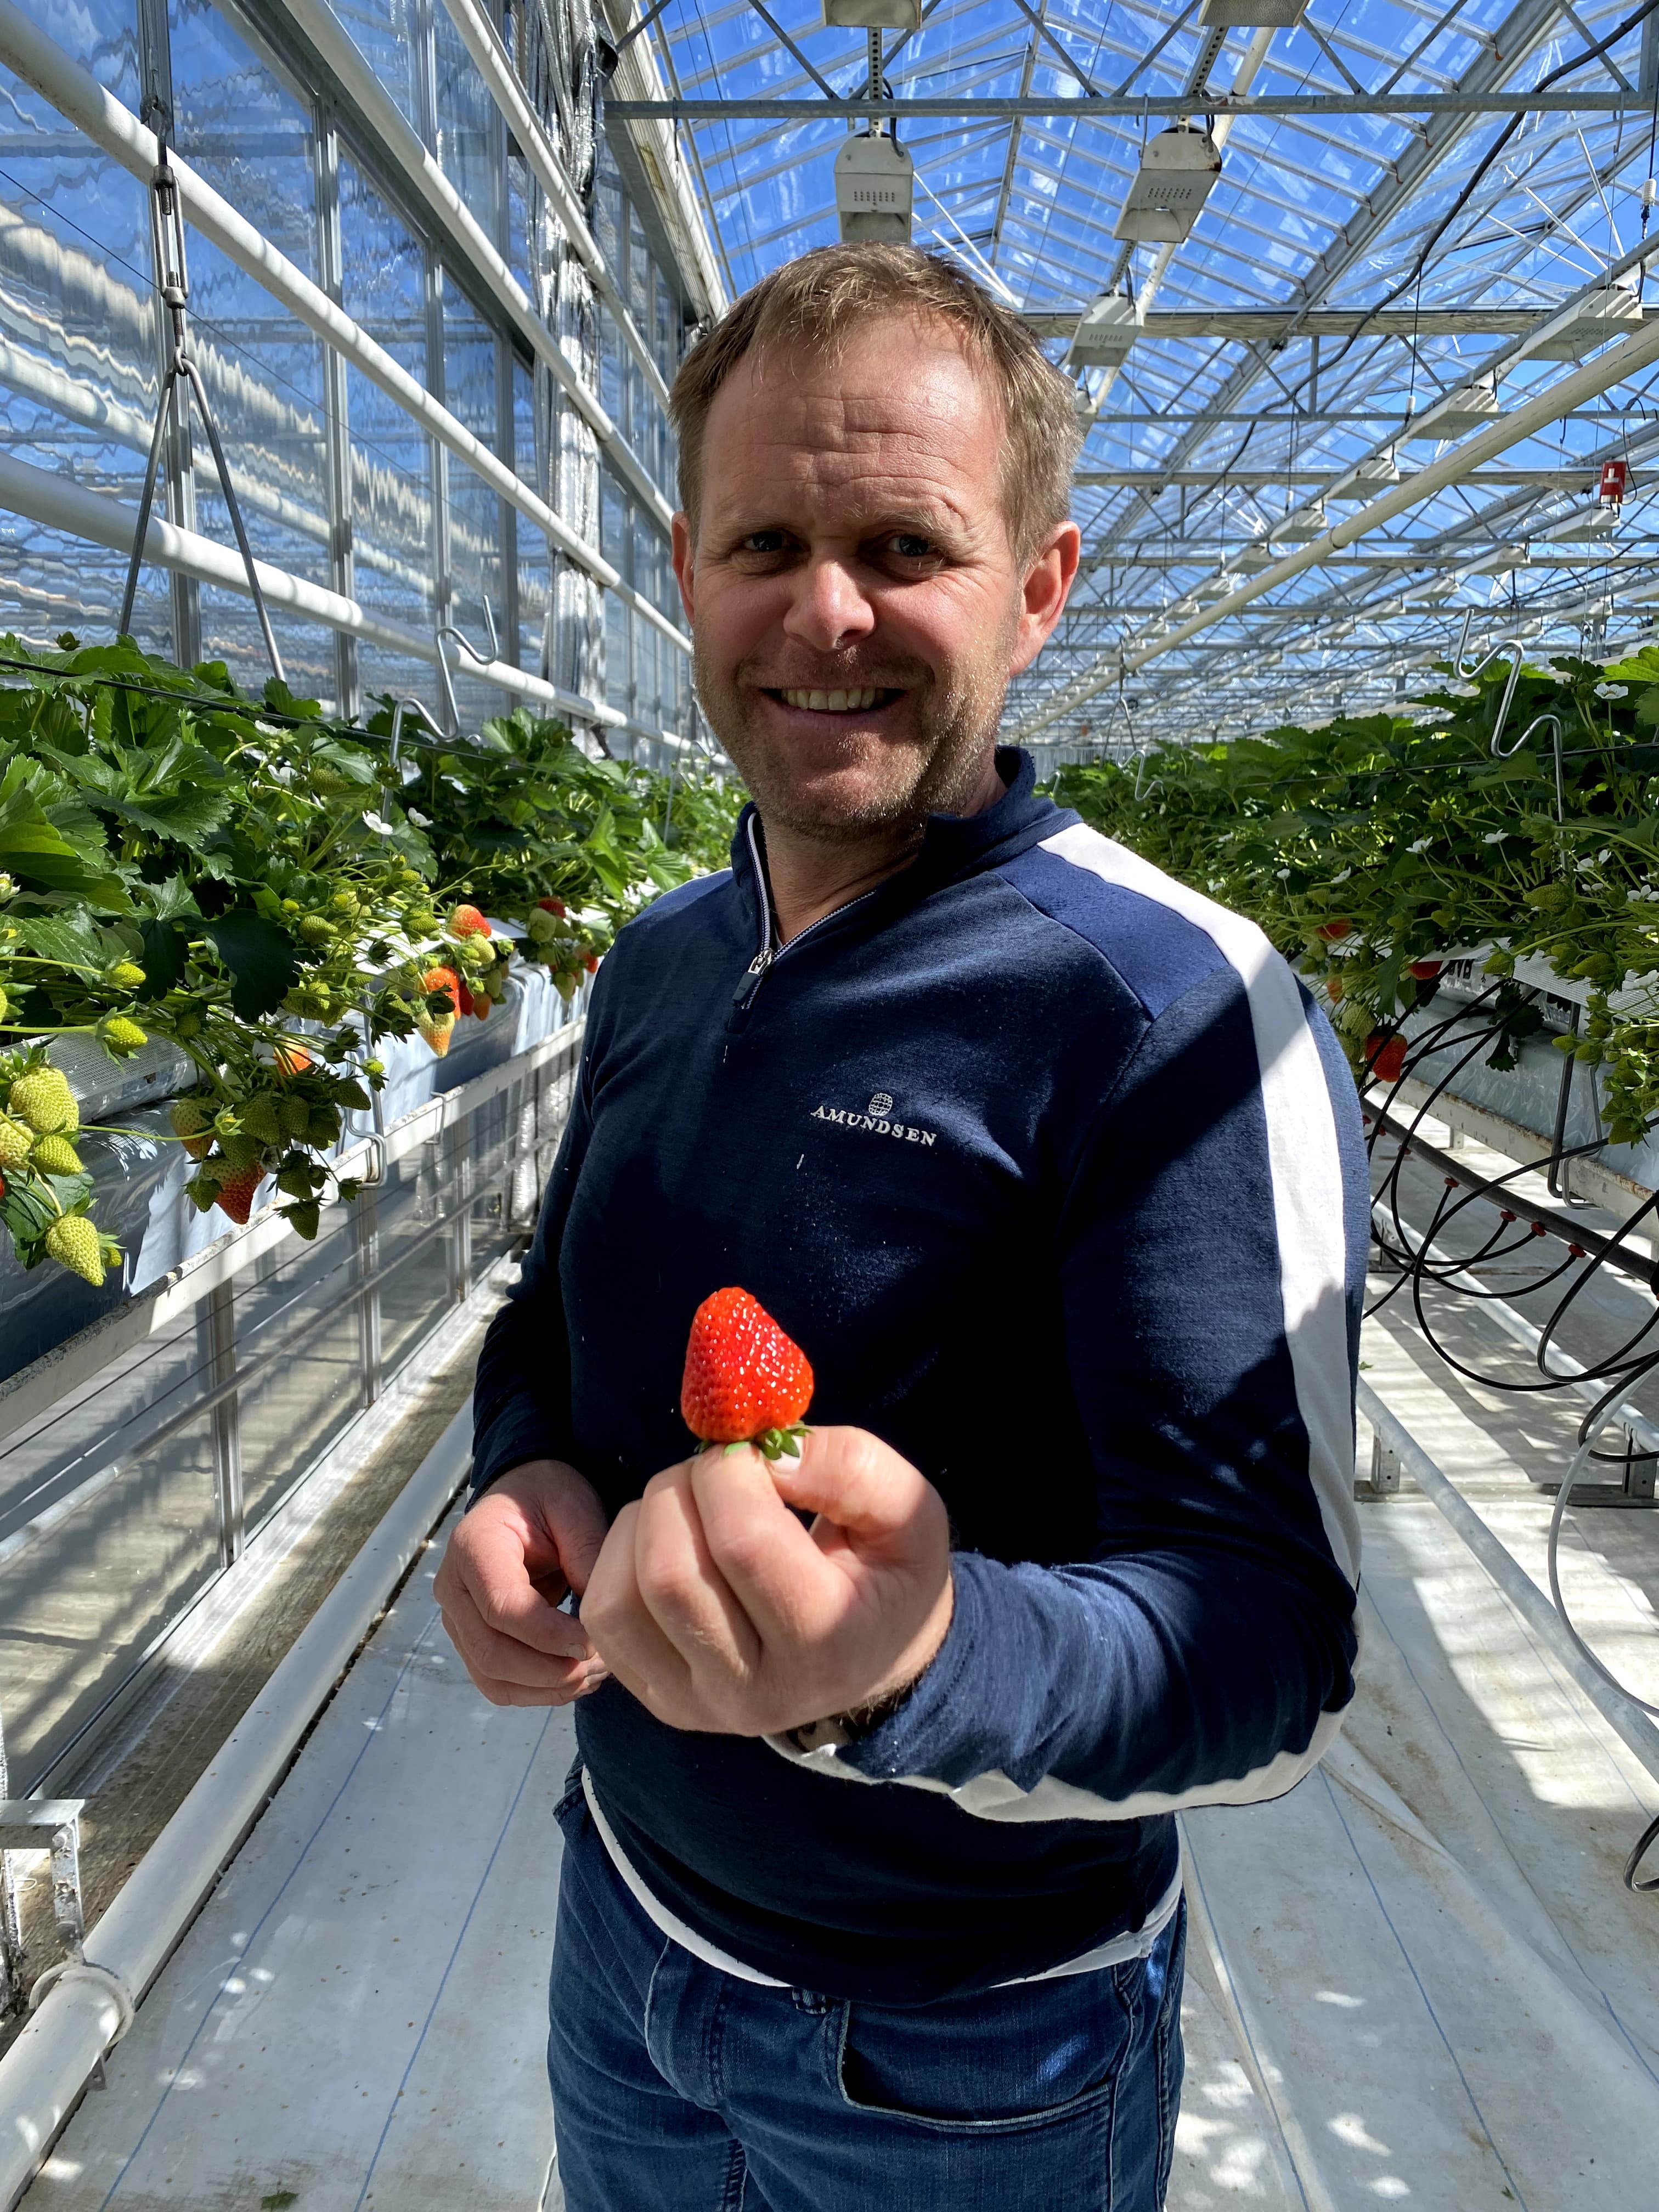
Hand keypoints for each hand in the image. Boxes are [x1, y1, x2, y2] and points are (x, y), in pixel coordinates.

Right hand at [435, 1459, 610, 1705]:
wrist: (523, 1498)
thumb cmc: (548, 1497)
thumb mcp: (573, 1508)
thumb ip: (586, 1554)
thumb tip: (601, 1618)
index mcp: (474, 1546)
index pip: (502, 1606)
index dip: (550, 1634)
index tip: (596, 1642)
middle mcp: (454, 1588)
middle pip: (492, 1652)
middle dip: (551, 1670)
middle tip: (604, 1664)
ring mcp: (458, 1620)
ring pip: (494, 1678)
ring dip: (548, 1688)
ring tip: (598, 1673)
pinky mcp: (472, 1641)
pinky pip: (499, 1684)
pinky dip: (539, 1692)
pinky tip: (579, 1678)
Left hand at [580, 1426, 953, 1736]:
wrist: (876, 1657)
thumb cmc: (889, 1574)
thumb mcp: (908, 1511)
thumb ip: (851, 1467)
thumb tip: (767, 1454)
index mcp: (825, 1642)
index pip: (743, 1542)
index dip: (731, 1471)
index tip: (752, 1453)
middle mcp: (754, 1691)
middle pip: (669, 1572)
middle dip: (681, 1489)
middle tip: (718, 1471)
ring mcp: (697, 1705)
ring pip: (620, 1599)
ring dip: (643, 1522)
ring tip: (692, 1505)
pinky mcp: (659, 1697)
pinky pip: (603, 1616)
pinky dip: (619, 1557)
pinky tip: (667, 1541)